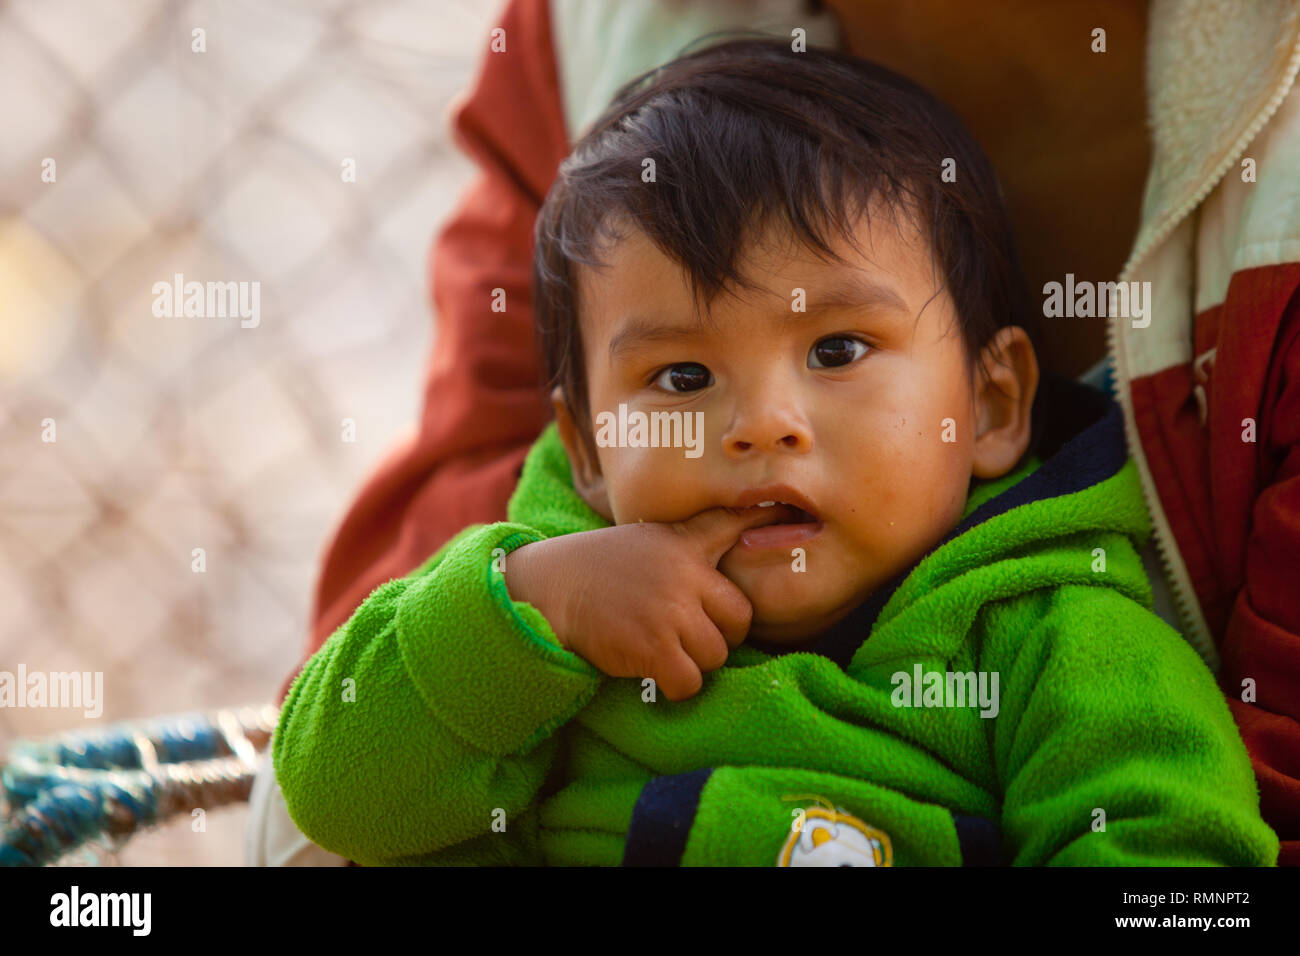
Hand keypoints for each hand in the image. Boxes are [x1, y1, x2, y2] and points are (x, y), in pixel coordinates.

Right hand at [504, 507, 783, 699]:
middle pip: (739, 619)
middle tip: (687, 636)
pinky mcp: (654, 647)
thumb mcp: (646, 543)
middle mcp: (685, 574)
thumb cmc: (595, 570)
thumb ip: (688, 547)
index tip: (788, 515)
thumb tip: (734, 553)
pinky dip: (675, 687)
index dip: (765, 521)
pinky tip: (652, 672)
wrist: (547, 590)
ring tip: (660, 649)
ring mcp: (671, 611)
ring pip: (716, 655)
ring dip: (693, 662)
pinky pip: (690, 682)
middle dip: (719, 635)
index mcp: (683, 544)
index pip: (732, 526)